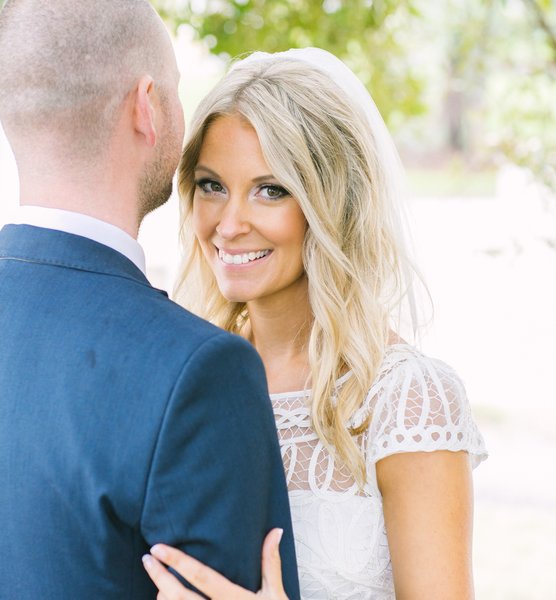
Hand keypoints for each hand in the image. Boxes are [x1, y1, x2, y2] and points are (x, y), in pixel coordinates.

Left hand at [142, 528, 287, 599]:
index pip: (201, 576)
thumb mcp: (275, 594)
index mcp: (233, 599)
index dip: (178, 561)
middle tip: (147, 558)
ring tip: (158, 582)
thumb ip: (271, 562)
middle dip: (160, 576)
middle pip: (180, 595)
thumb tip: (275, 531)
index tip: (159, 547)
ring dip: (162, 596)